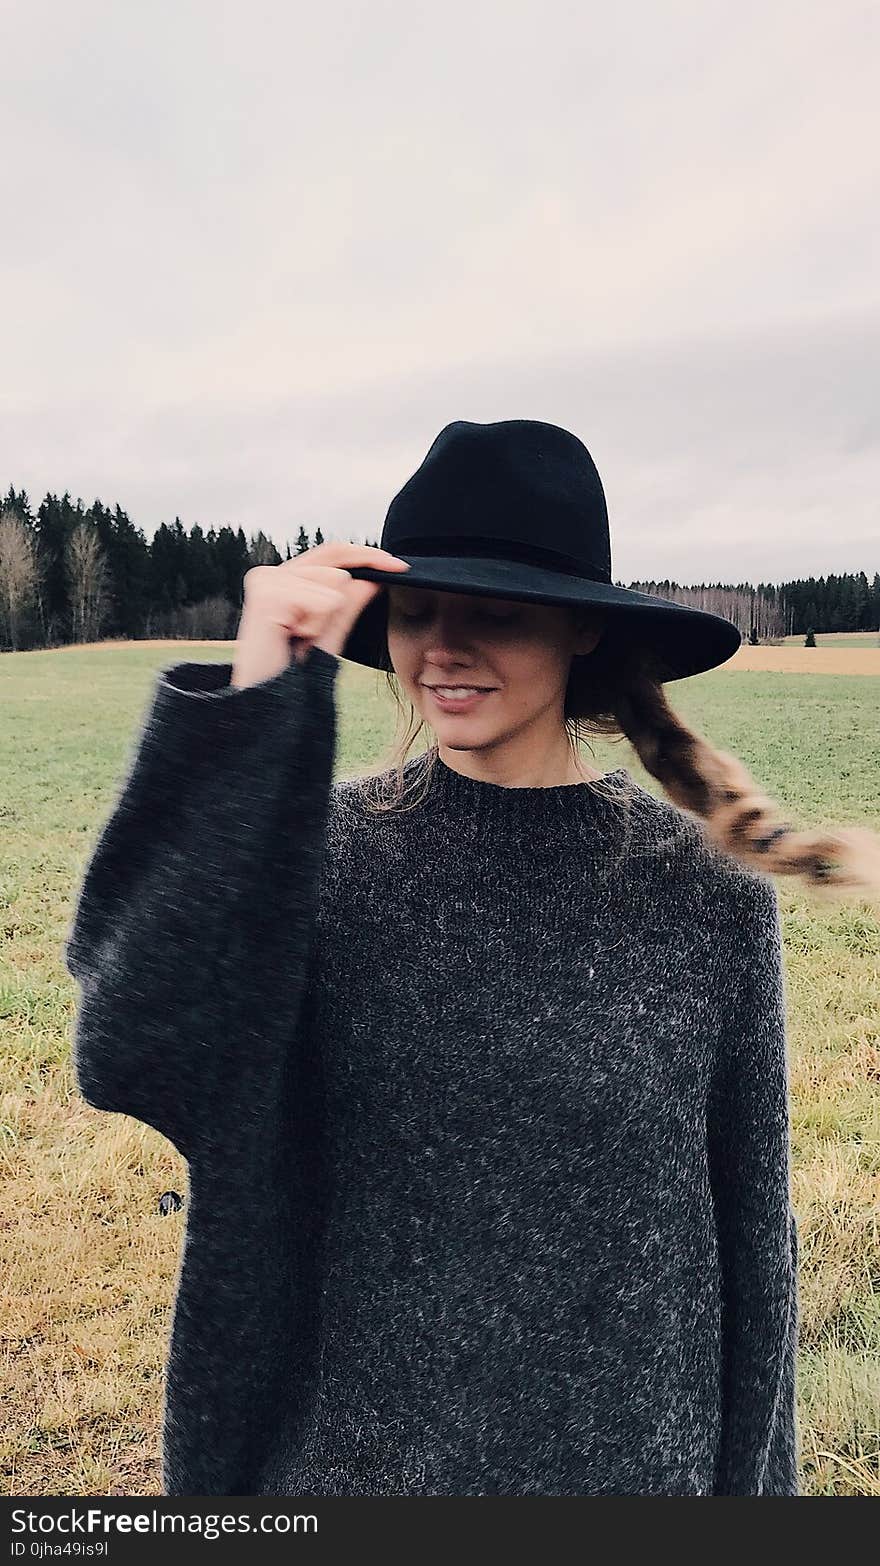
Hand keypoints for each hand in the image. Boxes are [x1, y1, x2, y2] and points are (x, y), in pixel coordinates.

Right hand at [230, 542, 410, 688]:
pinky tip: (292, 639)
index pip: (333, 552)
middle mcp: (271, 574)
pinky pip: (325, 602)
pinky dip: (317, 627)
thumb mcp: (330, 634)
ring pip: (335, 583)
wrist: (270, 704)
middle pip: (338, 568)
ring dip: (325, 620)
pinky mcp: (269, 595)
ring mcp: (267, 581)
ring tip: (298, 640)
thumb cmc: (293, 674)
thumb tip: (372, 579)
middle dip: (339, 604)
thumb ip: (348, 605)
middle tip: (307, 637)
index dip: (368, 556)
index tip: (400, 567)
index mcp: (284, 578)